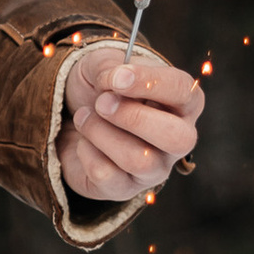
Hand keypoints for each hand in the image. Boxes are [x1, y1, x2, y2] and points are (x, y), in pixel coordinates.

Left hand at [56, 42, 203, 202]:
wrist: (69, 117)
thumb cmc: (101, 89)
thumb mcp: (103, 65)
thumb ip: (111, 66)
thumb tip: (116, 80)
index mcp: (183, 103)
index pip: (184, 91)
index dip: (150, 82)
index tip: (117, 77)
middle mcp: (178, 139)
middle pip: (176, 138)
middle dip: (133, 117)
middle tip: (101, 102)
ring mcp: (154, 168)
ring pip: (139, 160)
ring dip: (101, 133)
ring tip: (83, 117)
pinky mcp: (124, 188)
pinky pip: (106, 175)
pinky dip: (86, 152)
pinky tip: (83, 141)